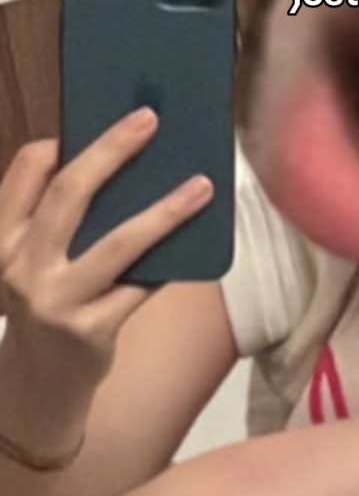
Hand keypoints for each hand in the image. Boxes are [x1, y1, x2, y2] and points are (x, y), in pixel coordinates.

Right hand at [0, 110, 213, 412]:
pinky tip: (197, 238)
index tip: (97, 114)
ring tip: (202, 185)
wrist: (38, 382)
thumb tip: (117, 154)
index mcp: (0, 237)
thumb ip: (57, 214)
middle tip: (149, 119)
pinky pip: (141, 286)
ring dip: (164, 211)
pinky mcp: (90, 330)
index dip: (59, 142)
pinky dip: (170, 261)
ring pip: (118, 244)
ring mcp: (54, 300)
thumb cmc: (47, 299)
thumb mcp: (33, 256)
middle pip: (68, 195)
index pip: (25, 173)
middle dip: (110, 151)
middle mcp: (19, 265)